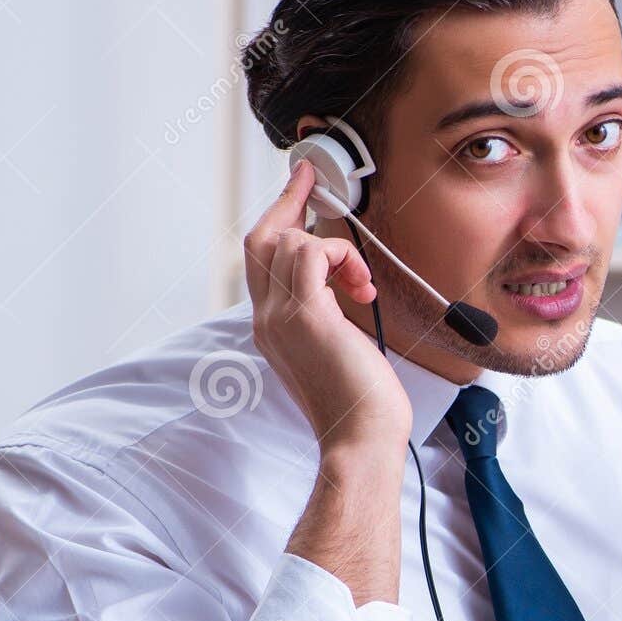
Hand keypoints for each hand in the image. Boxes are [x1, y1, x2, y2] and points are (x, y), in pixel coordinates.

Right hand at [244, 161, 410, 456]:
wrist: (361, 440)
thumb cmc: (361, 407)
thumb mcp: (336, 353)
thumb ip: (326, 320)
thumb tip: (342, 291)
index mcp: (271, 328)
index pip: (260, 261)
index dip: (277, 220)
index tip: (298, 190)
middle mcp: (266, 320)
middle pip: (261, 239)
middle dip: (288, 202)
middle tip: (312, 179)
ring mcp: (280, 317)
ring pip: (288, 240)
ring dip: (334, 249)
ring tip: (360, 284)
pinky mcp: (306, 316)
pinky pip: (311, 252)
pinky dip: (340, 256)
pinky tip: (360, 287)